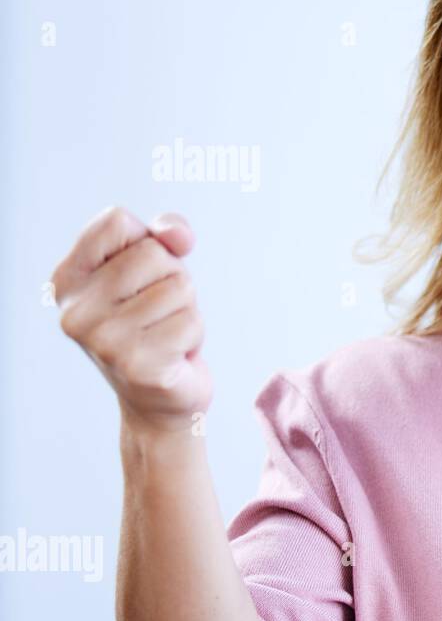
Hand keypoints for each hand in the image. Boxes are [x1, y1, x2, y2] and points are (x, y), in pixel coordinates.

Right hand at [52, 206, 210, 433]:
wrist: (159, 399)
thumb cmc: (156, 323)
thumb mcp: (159, 268)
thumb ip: (167, 235)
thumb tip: (177, 233)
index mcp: (68, 279)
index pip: (116, 221)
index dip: (147, 241)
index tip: (142, 276)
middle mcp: (75, 310)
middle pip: (154, 254)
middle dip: (173, 280)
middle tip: (159, 314)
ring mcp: (102, 339)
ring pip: (179, 288)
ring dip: (186, 310)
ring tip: (165, 334)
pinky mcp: (136, 365)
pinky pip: (191, 322)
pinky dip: (193, 336)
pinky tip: (173, 356)